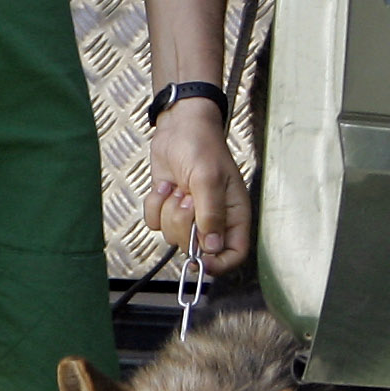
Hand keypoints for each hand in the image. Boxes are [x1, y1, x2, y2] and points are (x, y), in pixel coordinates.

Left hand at [145, 95, 253, 271]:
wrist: (178, 126)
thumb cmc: (201, 145)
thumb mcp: (208, 178)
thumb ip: (211, 215)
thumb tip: (213, 248)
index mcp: (233, 214)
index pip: (234, 253)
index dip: (220, 264)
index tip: (201, 261)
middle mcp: (213, 218)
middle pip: (197, 247)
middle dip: (184, 224)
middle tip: (187, 198)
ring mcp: (189, 214)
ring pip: (172, 235)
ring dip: (168, 211)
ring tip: (178, 188)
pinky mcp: (169, 207)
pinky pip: (155, 222)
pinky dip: (155, 204)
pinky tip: (166, 186)